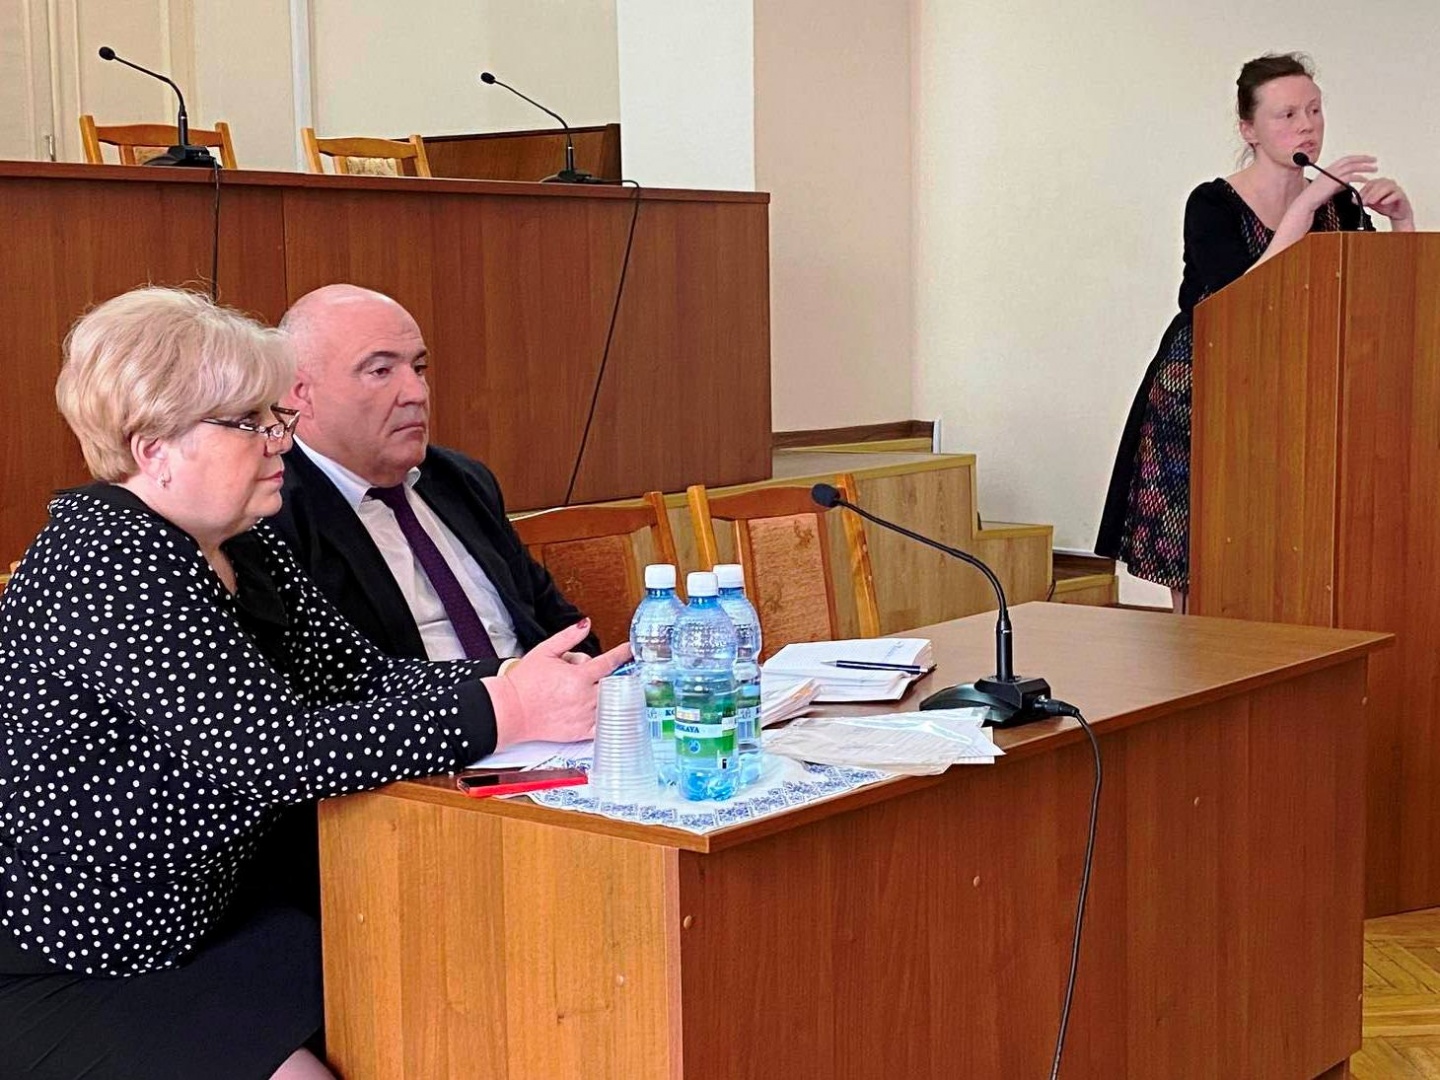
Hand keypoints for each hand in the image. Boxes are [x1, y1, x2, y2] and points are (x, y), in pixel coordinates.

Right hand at [489, 619, 630, 746]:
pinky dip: (610, 720)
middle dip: (616, 677)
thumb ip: (569, 637)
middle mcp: (584, 696)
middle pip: (614, 684)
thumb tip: (586, 624)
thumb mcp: (545, 651)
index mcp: (578, 676)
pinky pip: (604, 727)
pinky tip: (608, 713)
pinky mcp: (579, 732)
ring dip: (613, 697)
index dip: (622, 654)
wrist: (509, 710)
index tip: (630, 650)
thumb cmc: (524, 683)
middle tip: (611, 675)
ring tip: (603, 692)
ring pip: (611, 704)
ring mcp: (584, 716)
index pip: (609, 662)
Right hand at [1300, 154, 1377, 209]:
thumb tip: (1348, 184)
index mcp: (1330, 169)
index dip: (1357, 158)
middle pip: (1350, 160)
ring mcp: (1332, 175)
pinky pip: (1350, 177)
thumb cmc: (1316, 197)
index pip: (1346, 159)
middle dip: (1364, 159)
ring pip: (1352, 167)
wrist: (1307, 202)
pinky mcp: (1334, 182)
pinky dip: (1359, 177)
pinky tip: (1365, 180)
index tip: (1366, 159)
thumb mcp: (1330, 188)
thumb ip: (1339, 184)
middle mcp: (1331, 169)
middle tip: (1374, 160)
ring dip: (1364, 167)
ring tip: (1374, 169)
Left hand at [1359, 177, 1414, 228]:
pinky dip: (1389, 198)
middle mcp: (1388, 183)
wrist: (1397, 214)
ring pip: (1387, 187)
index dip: (1363, 191)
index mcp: (1380, 183)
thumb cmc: (1385, 206)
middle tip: (1363, 201)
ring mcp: (1396, 188)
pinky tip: (1383, 202)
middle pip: (1378, 184)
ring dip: (1378, 194)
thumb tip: (1354, 200)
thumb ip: (1363, 200)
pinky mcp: (1402, 195)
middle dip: (1369, 193)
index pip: (1370, 183)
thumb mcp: (1371, 204)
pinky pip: (1396, 194)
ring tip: (1371, 202)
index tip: (1356, 199)